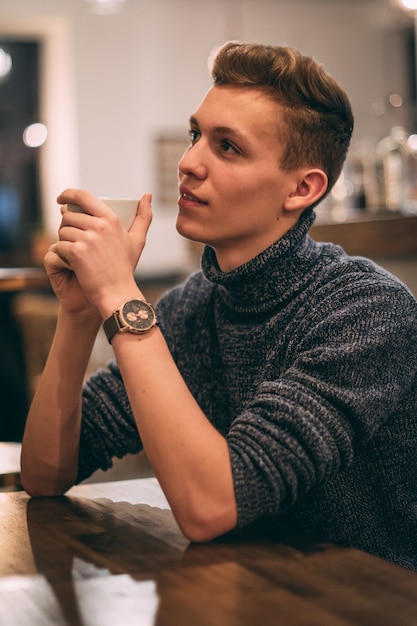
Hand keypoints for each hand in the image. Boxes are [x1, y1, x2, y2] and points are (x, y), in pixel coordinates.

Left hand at [53, 190, 152, 317]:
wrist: (118, 293)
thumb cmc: (125, 268)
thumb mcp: (137, 240)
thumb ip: (144, 216)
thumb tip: (148, 195)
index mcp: (111, 219)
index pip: (83, 196)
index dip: (68, 194)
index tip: (62, 200)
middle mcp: (99, 226)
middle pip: (69, 216)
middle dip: (67, 228)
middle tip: (75, 242)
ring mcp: (87, 238)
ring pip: (62, 231)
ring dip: (65, 242)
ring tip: (77, 255)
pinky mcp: (76, 252)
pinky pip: (59, 246)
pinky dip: (62, 255)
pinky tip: (73, 264)